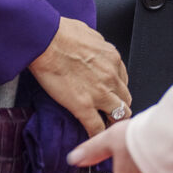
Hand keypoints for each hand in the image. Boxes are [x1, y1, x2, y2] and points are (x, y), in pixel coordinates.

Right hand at [28, 19, 129, 137]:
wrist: (46, 41)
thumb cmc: (62, 33)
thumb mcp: (90, 35)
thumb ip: (98, 48)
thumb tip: (95, 51)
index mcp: (113, 59)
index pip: (124, 81)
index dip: (118, 91)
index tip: (113, 96)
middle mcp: (112, 77)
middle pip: (125, 100)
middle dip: (119, 107)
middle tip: (111, 114)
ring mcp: (100, 94)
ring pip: (119, 115)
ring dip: (113, 122)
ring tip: (106, 128)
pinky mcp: (84, 107)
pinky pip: (96, 128)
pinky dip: (96, 135)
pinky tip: (93, 139)